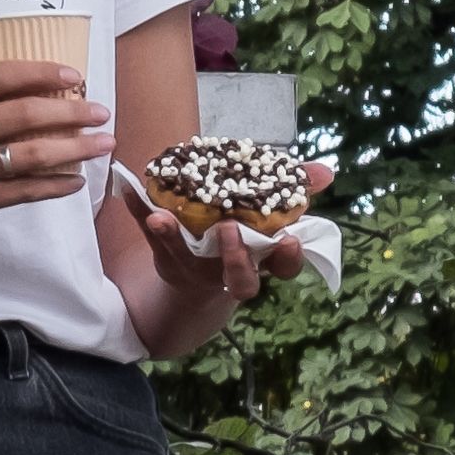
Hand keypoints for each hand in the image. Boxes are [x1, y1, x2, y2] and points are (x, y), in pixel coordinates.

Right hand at [0, 58, 114, 251]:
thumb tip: (31, 95)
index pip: (0, 76)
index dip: (41, 72)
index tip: (73, 74)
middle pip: (24, 114)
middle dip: (71, 111)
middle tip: (102, 111)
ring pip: (31, 154)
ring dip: (74, 148)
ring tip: (101, 144)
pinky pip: (22, 191)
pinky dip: (53, 185)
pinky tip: (75, 181)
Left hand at [124, 156, 336, 328]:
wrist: (196, 282)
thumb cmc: (242, 239)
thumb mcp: (270, 219)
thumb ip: (295, 194)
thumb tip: (326, 172)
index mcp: (263, 262)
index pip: (284, 267)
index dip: (288, 257)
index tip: (289, 240)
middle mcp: (230, 273)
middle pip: (241, 279)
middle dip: (236, 258)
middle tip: (230, 230)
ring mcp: (197, 269)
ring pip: (186, 262)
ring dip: (172, 239)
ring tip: (161, 218)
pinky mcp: (166, 258)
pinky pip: (150, 238)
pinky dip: (139, 211)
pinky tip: (128, 188)